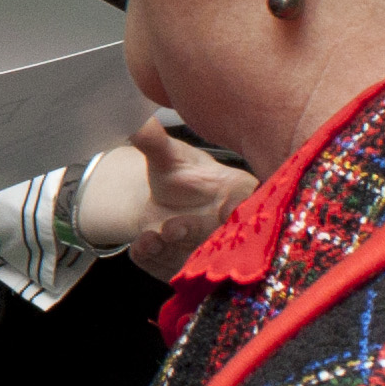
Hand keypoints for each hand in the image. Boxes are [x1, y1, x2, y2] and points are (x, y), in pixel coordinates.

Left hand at [126, 116, 251, 281]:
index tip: (226, 208)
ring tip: (149, 238)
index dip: (239, 208)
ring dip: (173, 253)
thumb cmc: (182, 177)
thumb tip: (135, 114)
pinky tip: (140, 246)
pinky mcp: (187, 271)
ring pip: (198, 261)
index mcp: (239, 195)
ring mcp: (209, 255)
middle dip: (198, 233)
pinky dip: (155, 261)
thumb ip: (155, 140)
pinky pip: (171, 270)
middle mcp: (230, 230)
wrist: (164, 207)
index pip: (249, 204)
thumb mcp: (170, 157)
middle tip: (171, 227)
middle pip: (224, 239)